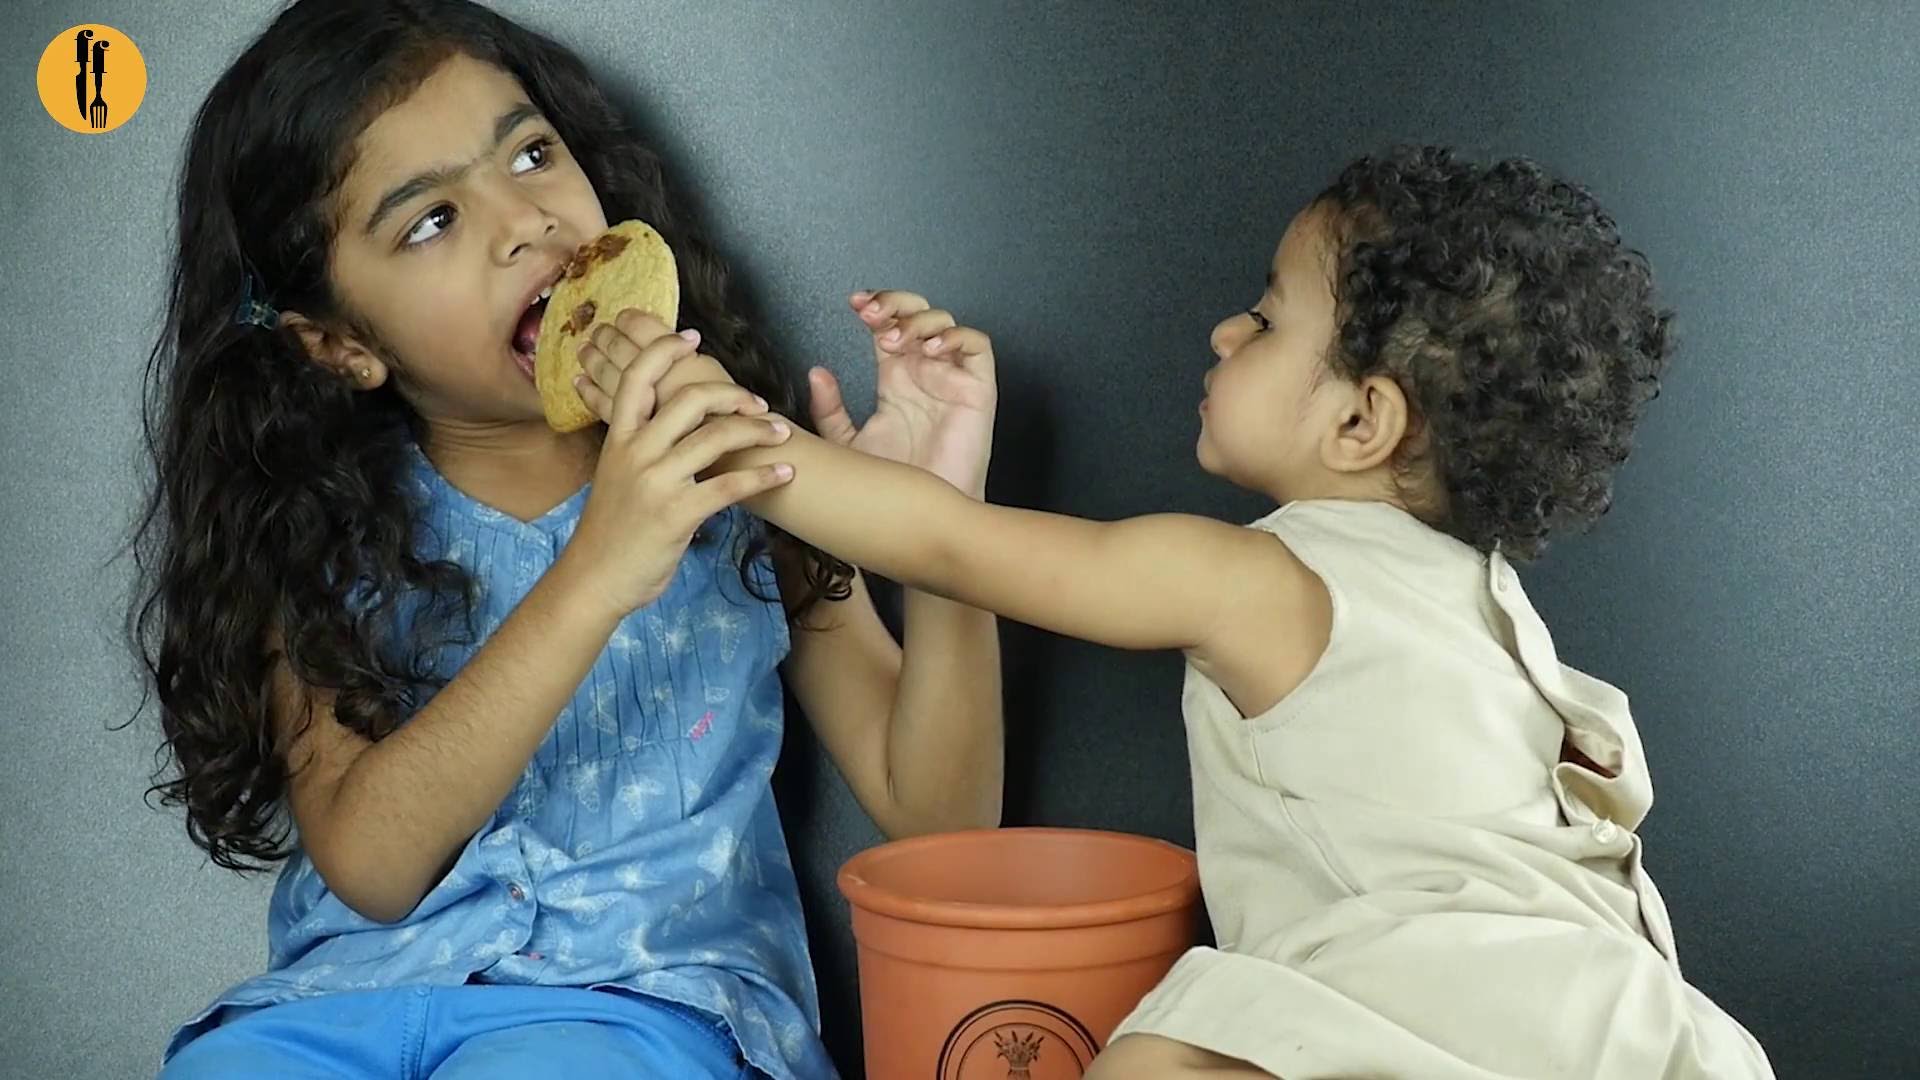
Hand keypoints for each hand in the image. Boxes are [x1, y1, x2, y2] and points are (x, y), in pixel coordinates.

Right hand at [562, 314, 794, 616]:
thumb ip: (635, 442)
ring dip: (757, 430)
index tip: (693, 338)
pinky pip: (729, 487)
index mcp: (619, 437)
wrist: (595, 578)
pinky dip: (763, 477)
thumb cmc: (611, 528)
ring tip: (781, 433)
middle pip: (689, 399)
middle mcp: (636, 452)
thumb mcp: (614, 473)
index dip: (666, 351)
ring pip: (715, 437)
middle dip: (732, 393)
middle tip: (758, 402)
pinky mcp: (678, 513)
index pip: (638, 378)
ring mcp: (657, 482)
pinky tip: (784, 474)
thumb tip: (656, 414)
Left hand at [810, 290, 996, 497]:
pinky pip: (977, 346)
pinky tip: (929, 350)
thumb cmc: (893, 484)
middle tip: (871, 314)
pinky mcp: (977, 389)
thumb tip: (817, 373)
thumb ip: (829, 410)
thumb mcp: (847, 444)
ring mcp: (951, 377)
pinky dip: (955, 337)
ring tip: (893, 340)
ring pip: (944, 322)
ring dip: (917, 321)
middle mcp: (924, 371)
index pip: (888, 325)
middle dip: (894, 303)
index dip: (874, 306)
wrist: (922, 518)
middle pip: (916, 312)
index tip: (852, 304)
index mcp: (896, 378)